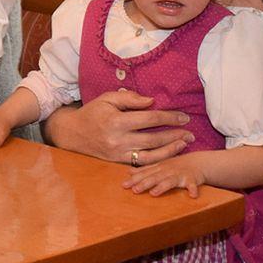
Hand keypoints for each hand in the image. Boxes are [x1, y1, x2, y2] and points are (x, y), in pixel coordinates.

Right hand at [55, 89, 192, 165]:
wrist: (72, 134)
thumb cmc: (92, 112)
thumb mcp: (107, 98)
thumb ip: (130, 98)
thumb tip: (152, 102)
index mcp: (116, 121)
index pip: (149, 119)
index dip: (168, 117)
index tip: (183, 116)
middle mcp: (118, 139)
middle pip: (154, 138)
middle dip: (175, 135)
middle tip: (190, 131)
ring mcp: (119, 153)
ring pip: (151, 155)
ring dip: (171, 150)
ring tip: (184, 144)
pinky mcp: (118, 162)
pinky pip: (142, 163)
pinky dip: (158, 160)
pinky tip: (169, 154)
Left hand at [124, 151, 206, 195]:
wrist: (197, 162)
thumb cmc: (175, 166)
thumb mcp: (159, 166)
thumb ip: (145, 170)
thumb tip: (128, 171)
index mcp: (159, 168)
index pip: (144, 174)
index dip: (134, 180)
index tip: (123, 185)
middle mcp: (167, 171)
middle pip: (154, 178)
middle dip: (144, 183)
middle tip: (134, 190)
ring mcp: (179, 175)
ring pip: (170, 181)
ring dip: (162, 187)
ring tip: (154, 193)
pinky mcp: (192, 179)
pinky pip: (193, 185)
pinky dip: (193, 189)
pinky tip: (192, 196)